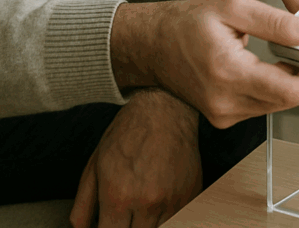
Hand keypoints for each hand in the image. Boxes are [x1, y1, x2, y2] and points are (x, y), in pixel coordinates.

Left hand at [69, 89, 200, 227]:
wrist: (166, 107)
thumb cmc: (129, 132)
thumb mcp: (95, 164)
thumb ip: (83, 205)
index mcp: (119, 196)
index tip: (108, 223)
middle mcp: (147, 202)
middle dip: (127, 227)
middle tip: (124, 214)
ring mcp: (172, 200)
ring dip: (147, 225)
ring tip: (141, 209)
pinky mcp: (191, 194)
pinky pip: (179, 219)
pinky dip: (167, 218)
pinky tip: (159, 204)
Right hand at [110, 0, 298, 128]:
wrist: (153, 43)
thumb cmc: (189, 21)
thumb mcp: (233, 6)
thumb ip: (275, 21)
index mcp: (226, 72)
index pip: (282, 89)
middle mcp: (224, 101)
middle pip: (282, 100)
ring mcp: (221, 113)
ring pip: (272, 105)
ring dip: (294, 86)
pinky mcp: (222, 115)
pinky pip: (259, 105)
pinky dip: (276, 89)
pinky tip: (285, 68)